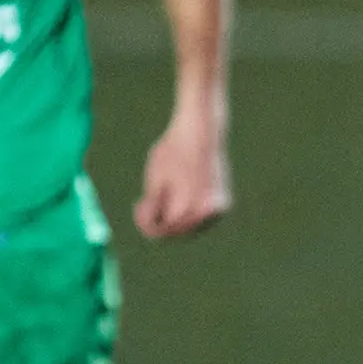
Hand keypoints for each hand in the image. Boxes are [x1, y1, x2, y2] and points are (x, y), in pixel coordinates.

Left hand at [135, 103, 230, 240]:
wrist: (201, 130)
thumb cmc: (173, 151)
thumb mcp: (154, 181)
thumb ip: (152, 209)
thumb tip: (151, 233)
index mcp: (184, 211)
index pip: (160, 232)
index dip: (145, 222)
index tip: (139, 203)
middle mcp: (205, 215)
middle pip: (176, 231)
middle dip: (162, 219)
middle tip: (150, 198)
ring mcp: (217, 210)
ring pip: (190, 226)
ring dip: (177, 216)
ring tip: (169, 190)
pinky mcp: (223, 203)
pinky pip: (201, 216)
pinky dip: (191, 210)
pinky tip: (184, 191)